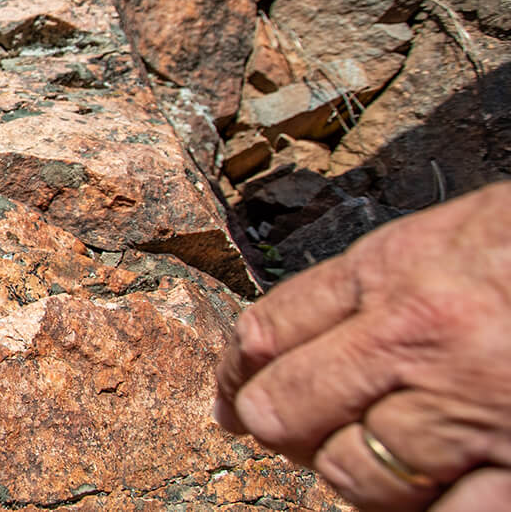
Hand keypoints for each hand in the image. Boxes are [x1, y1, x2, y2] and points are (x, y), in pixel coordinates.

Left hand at [214, 181, 510, 510]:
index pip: (271, 328)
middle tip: (296, 436)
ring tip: (379, 468)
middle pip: (285, 408)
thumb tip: (337, 320)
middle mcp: (417, 341)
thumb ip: (401, 273)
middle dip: (281, 429)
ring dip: (355, 479)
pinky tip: (441, 497)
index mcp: (399, 270)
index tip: (235, 392)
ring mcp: (471, 410)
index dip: (238, 371)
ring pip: (353, 474)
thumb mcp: (475, 226)